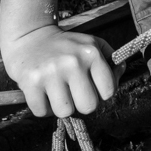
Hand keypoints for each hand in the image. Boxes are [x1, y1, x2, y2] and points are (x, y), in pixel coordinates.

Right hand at [1, 25, 116, 117]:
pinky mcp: (30, 83)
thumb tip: (120, 71)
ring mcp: (51, 73)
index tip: (93, 89)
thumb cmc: (66, 46)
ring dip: (62, 106)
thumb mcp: (91, 44)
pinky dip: (43, 108)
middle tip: (75, 93)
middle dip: (83, 103)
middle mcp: (73, 63)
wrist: (30, 37)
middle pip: (89, 106)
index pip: (108, 91)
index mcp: (91, 53)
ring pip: (66, 112)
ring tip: (58, 92)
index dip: (102, 95)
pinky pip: (42, 112)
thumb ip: (109, 59)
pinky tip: (44, 93)